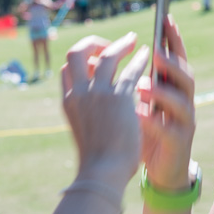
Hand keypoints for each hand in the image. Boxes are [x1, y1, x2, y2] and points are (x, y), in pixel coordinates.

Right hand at [61, 32, 147, 186]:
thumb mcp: (85, 132)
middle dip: (92, 43)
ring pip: (106, 55)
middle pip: (76, 53)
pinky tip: (146, 55)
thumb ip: (89, 114)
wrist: (102, 173)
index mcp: (69, 103)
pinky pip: (130, 70)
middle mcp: (79, 93)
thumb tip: (102, 108)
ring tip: (132, 40)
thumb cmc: (98, 160)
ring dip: (120, 44)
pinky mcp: (119, 98)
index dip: (80, 61)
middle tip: (108, 45)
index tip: (95, 61)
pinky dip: (139, 59)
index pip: (66, 70)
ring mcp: (97, 93)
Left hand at [137, 16, 195, 189]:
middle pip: (186, 77)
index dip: (174, 39)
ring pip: (182, 103)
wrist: (162, 173)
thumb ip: (131, 83)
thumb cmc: (148, 133)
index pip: (176, 59)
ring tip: (141, 86)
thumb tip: (105, 58)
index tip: (166, 18)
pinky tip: (140, 116)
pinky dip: (154, 122)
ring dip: (162, 92)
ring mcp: (184, 123)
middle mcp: (184, 103)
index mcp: (174, 90)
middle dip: (171, 62)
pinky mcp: (178, 144)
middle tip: (154, 52)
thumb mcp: (139, 104)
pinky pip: (169, 131)